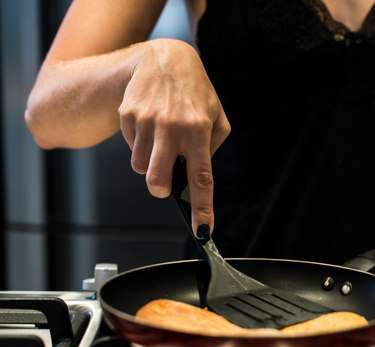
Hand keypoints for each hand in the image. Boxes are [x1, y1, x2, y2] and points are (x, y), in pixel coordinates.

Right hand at [119, 38, 229, 237]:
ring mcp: (146, 121)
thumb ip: (212, 146)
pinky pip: (131, 148)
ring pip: (140, 168)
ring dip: (149, 163)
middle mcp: (172, 127)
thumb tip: (197, 176)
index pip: (201, 178)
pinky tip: (150, 124)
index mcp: (198, 130)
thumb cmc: (194, 91)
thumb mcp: (216, 115)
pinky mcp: (127, 116)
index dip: (202, 208)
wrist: (163, 58)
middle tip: (164, 183)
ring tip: (161, 139)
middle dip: (160, 189)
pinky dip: (140, 144)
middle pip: (157, 181)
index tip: (203, 231)